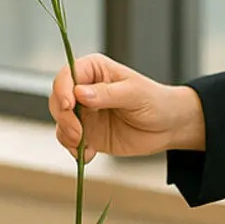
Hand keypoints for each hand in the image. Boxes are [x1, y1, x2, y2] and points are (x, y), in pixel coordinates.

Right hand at [48, 54, 205, 160]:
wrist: (167, 127)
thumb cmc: (155, 101)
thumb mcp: (134, 94)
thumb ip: (107, 93)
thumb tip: (80, 93)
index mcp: (94, 70)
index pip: (67, 74)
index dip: (63, 89)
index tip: (69, 106)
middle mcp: (84, 89)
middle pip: (57, 99)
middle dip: (63, 117)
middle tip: (78, 133)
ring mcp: (84, 112)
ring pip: (60, 121)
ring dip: (66, 135)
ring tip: (84, 145)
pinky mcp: (87, 132)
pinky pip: (69, 140)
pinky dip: (74, 149)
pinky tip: (89, 154)